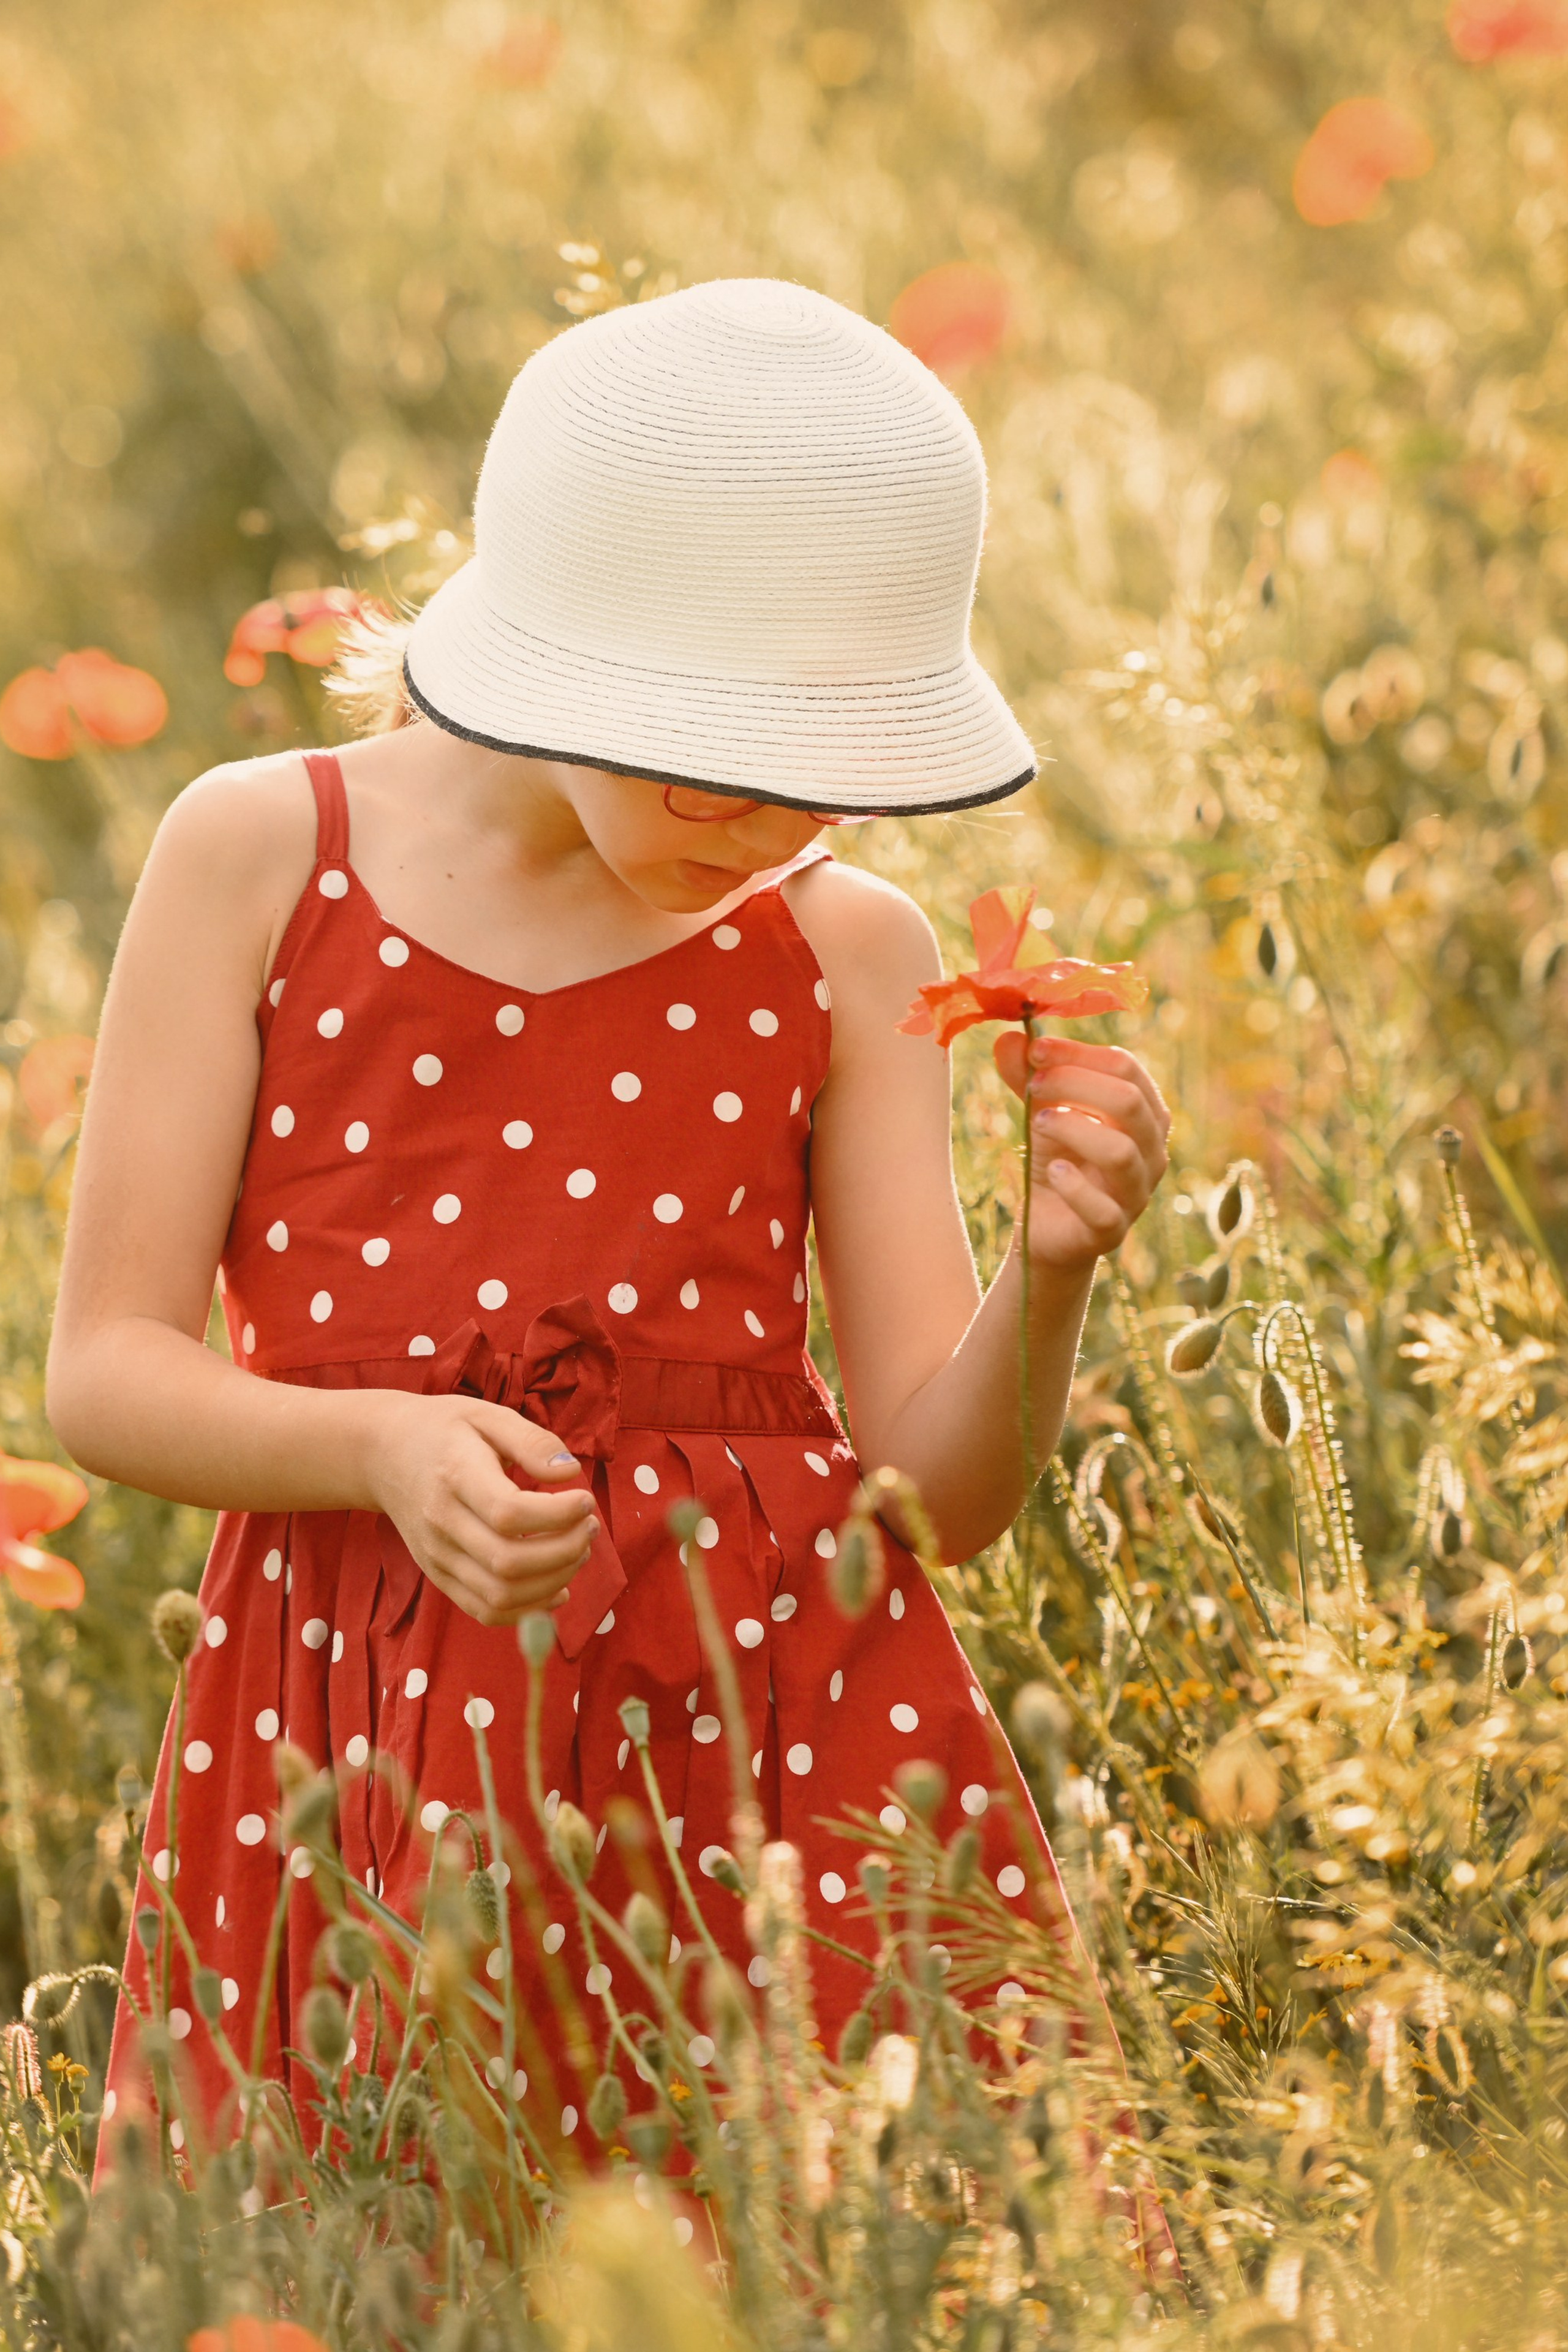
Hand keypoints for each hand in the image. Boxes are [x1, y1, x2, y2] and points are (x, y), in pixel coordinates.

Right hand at [365, 1392, 597, 1627]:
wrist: (384, 1455)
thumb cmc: (444, 1430)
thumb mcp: (487, 1415)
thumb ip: (531, 1441)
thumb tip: (570, 1472)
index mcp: (455, 1476)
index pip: (508, 1513)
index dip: (557, 1515)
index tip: (585, 1500)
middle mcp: (442, 1523)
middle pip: (509, 1561)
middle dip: (566, 1551)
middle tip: (590, 1527)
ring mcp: (437, 1556)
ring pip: (501, 1595)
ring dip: (554, 1581)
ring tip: (578, 1551)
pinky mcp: (439, 1576)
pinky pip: (485, 1610)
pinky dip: (528, 1610)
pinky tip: (558, 1588)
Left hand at [994, 1031, 1170, 1273]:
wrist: (1045, 1228)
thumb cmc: (1055, 1161)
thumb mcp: (1040, 1112)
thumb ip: (1028, 1076)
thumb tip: (1009, 1037)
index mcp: (1144, 1113)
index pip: (1125, 1068)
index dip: (1079, 1053)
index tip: (1035, 1048)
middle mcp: (1151, 1152)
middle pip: (1129, 1101)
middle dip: (1074, 1083)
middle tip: (1033, 1085)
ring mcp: (1136, 1195)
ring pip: (1120, 1151)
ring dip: (1072, 1127)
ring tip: (1037, 1121)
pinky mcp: (1112, 1232)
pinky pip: (1102, 1209)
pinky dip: (1073, 1186)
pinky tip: (1050, 1171)